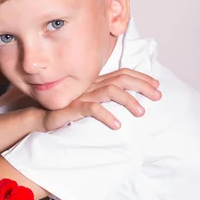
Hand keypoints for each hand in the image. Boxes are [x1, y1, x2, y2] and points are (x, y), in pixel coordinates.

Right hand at [41, 68, 161, 131]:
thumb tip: (126, 102)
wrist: (40, 117)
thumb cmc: (66, 110)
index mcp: (96, 81)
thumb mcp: (88, 101)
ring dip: (128, 101)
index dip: (140, 77)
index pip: (122, 73)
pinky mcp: (72, 107)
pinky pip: (91, 109)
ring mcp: (82, 95)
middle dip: (143, 85)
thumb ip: (104, 98)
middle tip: (158, 96)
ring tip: (141, 113)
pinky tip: (117, 125)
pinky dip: (106, 116)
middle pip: (121, 79)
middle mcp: (91, 85)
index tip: (156, 85)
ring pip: (110, 91)